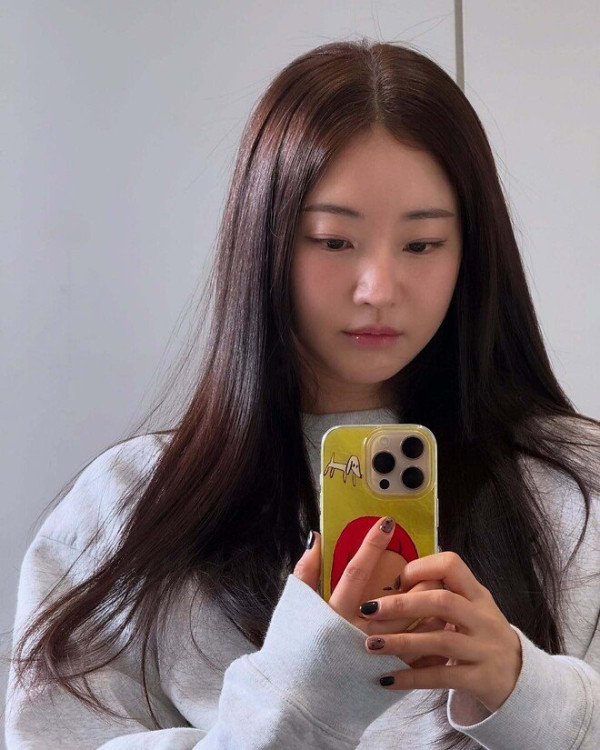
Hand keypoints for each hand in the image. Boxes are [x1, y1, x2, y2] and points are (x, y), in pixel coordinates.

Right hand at [293, 517, 448, 668]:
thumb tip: (314, 538)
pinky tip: (440, 620)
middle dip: (417, 577)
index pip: (357, 571)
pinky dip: (434, 632)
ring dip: (431, 603)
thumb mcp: (296, 611)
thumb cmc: (295, 655)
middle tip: (426, 562)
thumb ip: (306, 573)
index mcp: (336, 615)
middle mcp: (360, 635)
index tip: (387, 523)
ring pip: (417, 623)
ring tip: (440, 587)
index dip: (372, 545)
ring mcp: (380, 657)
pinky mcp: (395, 675)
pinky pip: (424, 652)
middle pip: (399, 599)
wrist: (302, 706)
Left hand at [358, 550, 522, 712]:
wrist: (521, 682)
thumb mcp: (472, 610)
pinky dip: (412, 678)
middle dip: (402, 604)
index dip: (420, 568)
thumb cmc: (482, 638)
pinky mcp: (482, 679)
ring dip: (401, 642)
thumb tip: (394, 583)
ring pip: (441, 640)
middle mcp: (484, 618)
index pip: (451, 565)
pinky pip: (442, 676)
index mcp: (477, 595)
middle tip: (369, 610)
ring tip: (371, 645)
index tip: (395, 582)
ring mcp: (486, 649)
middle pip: (442, 601)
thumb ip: (443, 595)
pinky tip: (386, 679)